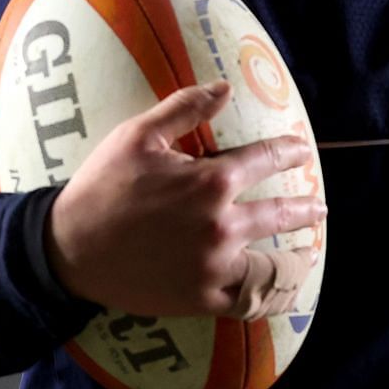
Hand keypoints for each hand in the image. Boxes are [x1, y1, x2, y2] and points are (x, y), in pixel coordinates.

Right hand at [42, 78, 324, 318]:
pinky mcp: (201, 298)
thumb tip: (226, 87)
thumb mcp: (138, 135)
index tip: (301, 150)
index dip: (290, 152)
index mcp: (212, 181)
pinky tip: (279, 292)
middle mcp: (222, 225)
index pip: (267, 160)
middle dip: (306, 208)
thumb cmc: (103, 186)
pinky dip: (268, 296)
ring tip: (309, 251)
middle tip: (319, 206)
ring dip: (297, 255)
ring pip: (272, 262)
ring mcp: (215, 266)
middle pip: (282, 213)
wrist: (69, 249)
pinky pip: (247, 301)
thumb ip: (186, 108)